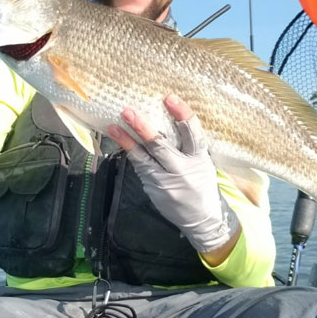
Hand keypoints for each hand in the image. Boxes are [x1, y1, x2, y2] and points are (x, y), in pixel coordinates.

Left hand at [107, 95, 239, 253]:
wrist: (203, 219)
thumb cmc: (203, 184)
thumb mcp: (203, 163)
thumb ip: (188, 145)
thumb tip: (167, 120)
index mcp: (199, 157)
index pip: (192, 132)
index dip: (181, 113)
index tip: (169, 98)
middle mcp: (182, 167)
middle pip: (161, 145)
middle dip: (143, 128)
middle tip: (128, 111)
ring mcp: (165, 180)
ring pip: (143, 157)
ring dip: (127, 140)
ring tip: (113, 126)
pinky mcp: (153, 188)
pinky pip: (140, 167)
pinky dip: (130, 152)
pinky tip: (120, 140)